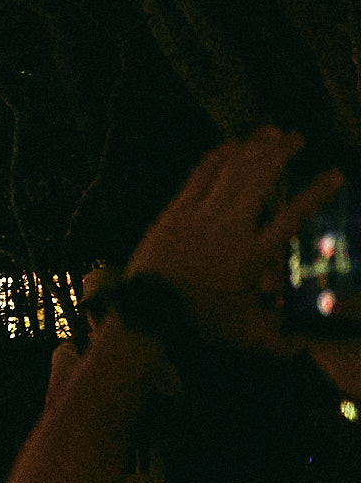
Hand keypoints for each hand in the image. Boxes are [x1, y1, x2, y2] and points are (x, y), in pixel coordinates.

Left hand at [127, 128, 341, 350]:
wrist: (147, 310)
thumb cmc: (199, 322)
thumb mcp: (244, 334)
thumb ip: (279, 341)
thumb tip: (304, 350)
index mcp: (254, 255)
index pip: (294, 216)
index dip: (317, 193)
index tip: (336, 173)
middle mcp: (230, 227)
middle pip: (261, 179)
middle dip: (281, 153)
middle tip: (297, 137)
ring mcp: (200, 214)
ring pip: (232, 171)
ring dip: (252, 148)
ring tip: (270, 132)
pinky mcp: (175, 210)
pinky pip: (199, 176)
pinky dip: (216, 157)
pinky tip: (229, 144)